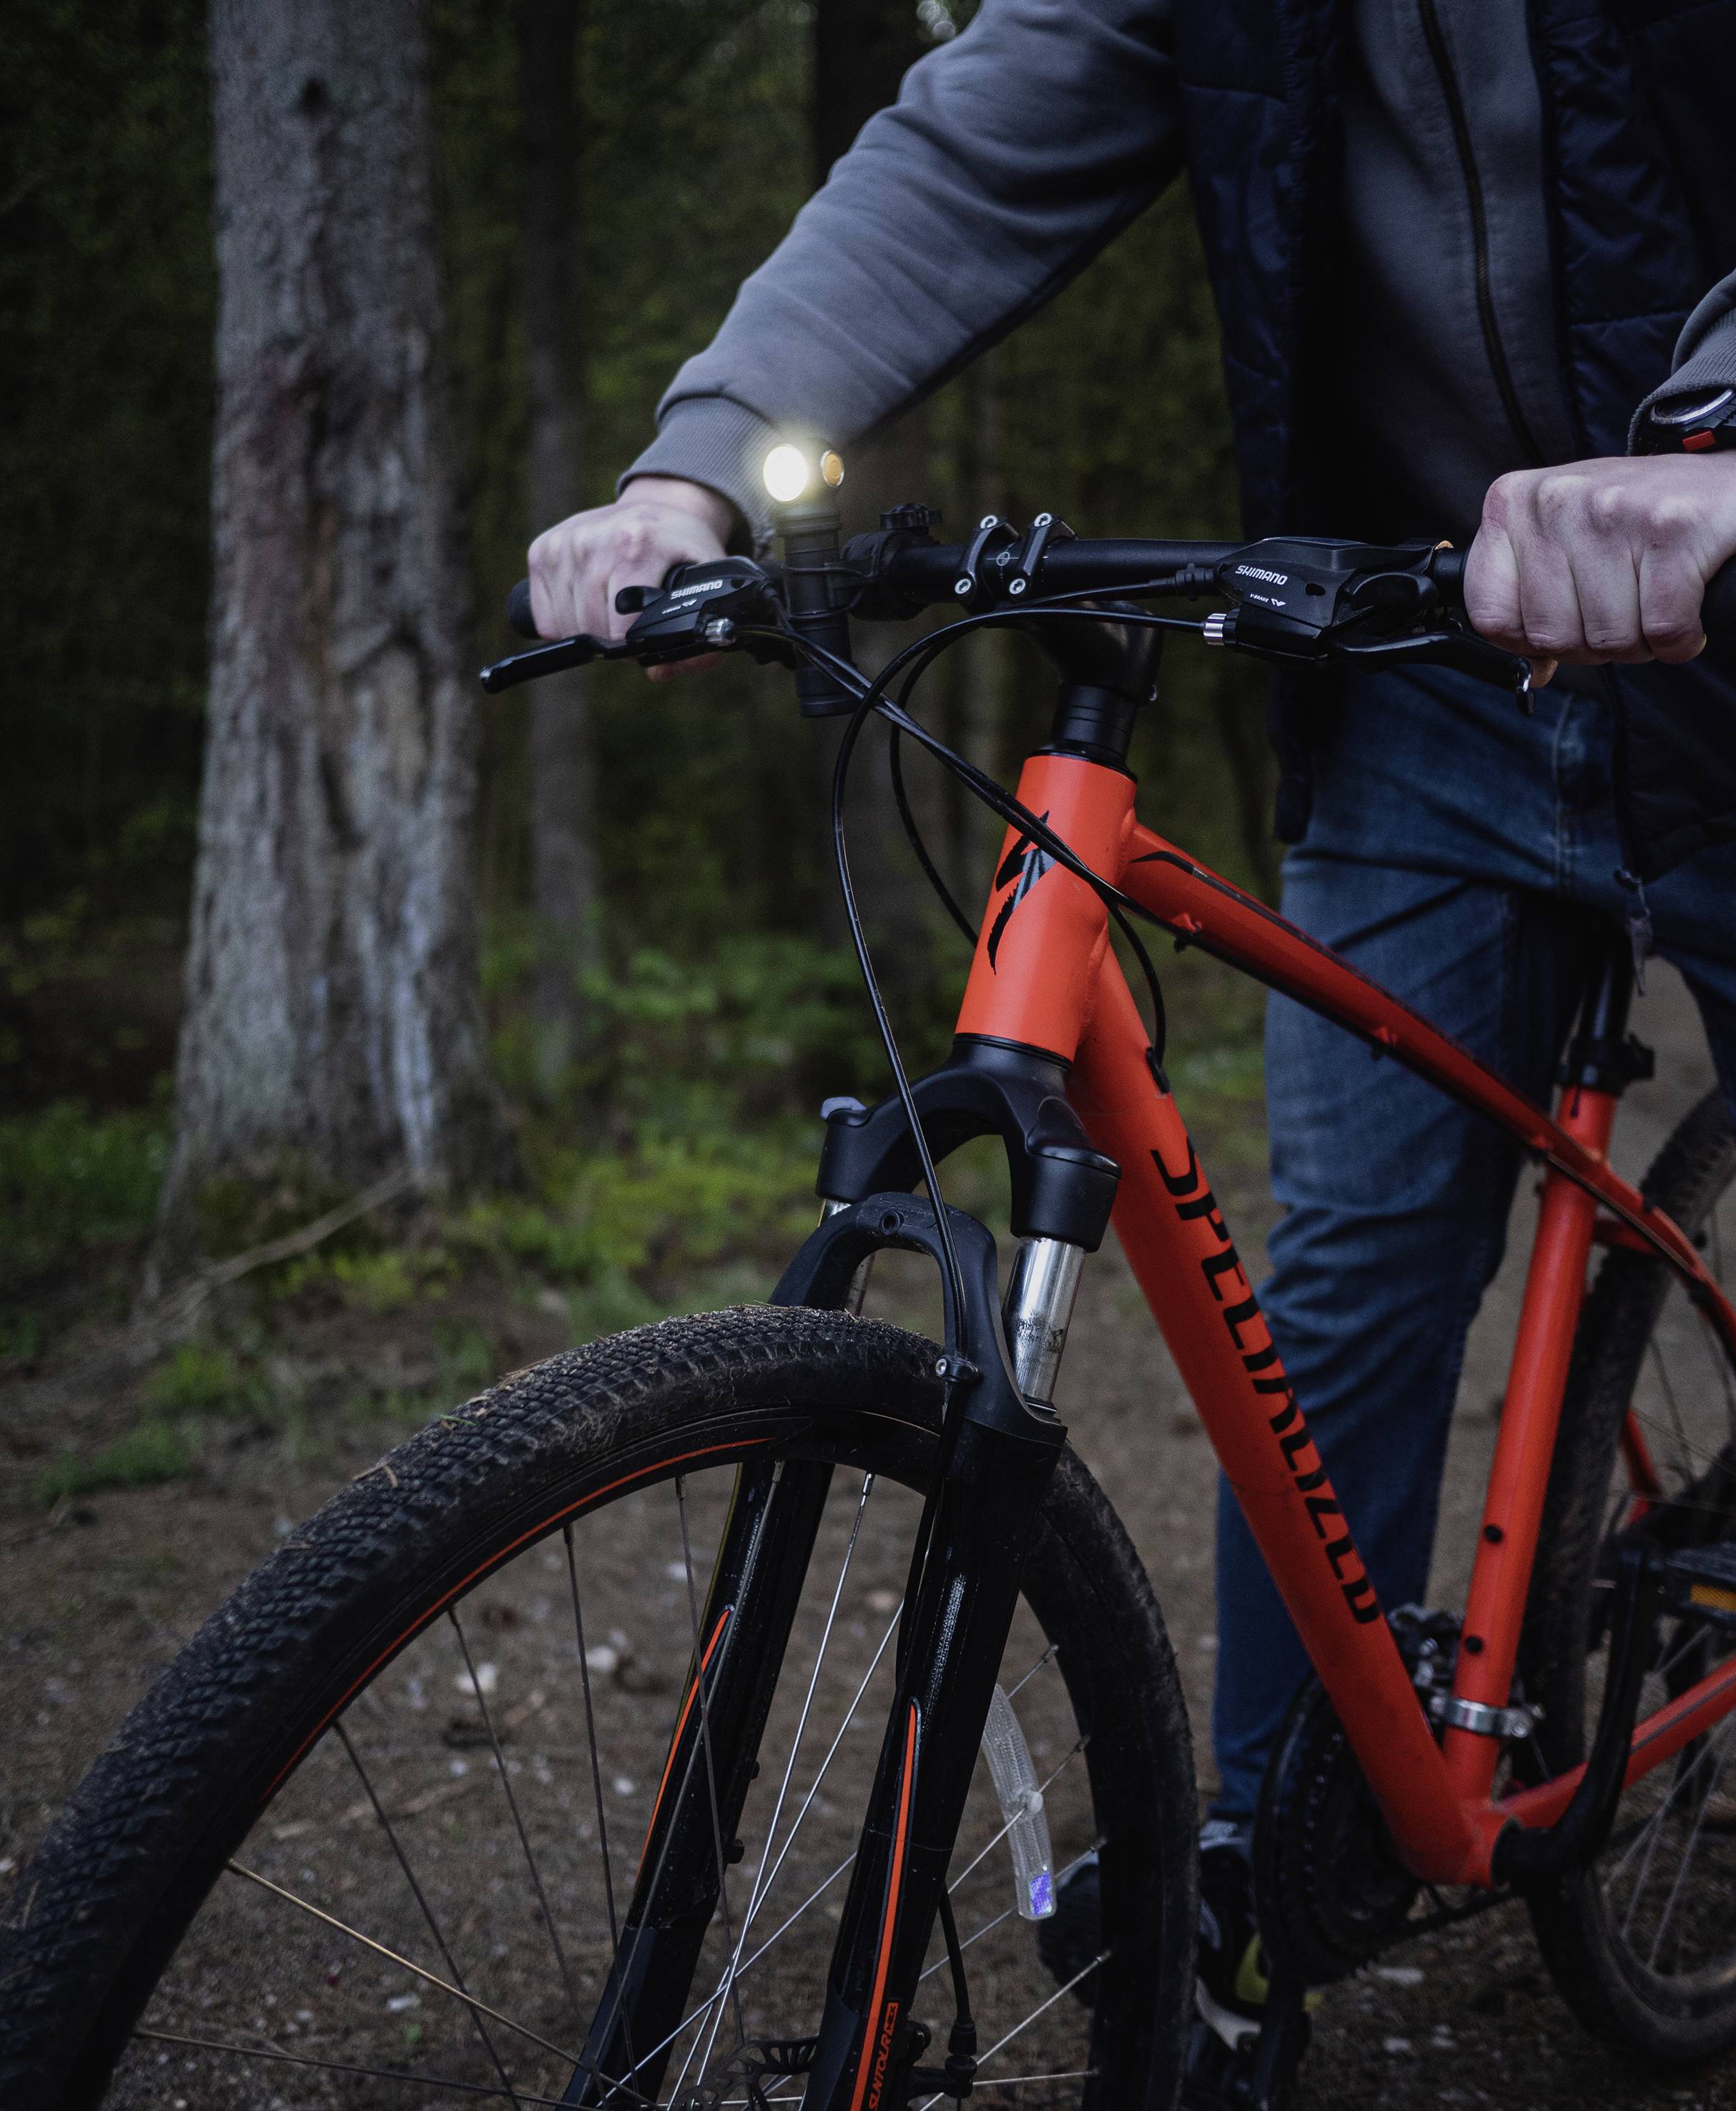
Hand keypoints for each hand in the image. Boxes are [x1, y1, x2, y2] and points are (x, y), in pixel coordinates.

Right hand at [527, 476, 736, 681]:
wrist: (660, 506)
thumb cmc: (682, 550)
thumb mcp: (706, 586)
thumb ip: (698, 641)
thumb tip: (657, 670)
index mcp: (638, 542)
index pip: (620, 625)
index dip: (632, 645)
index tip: (642, 638)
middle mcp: (595, 538)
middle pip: (590, 627)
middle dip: (611, 641)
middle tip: (628, 627)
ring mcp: (565, 542)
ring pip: (564, 625)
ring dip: (587, 632)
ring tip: (609, 614)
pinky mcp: (543, 549)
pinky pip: (544, 615)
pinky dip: (562, 622)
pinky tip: (585, 604)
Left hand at [1465, 452, 1735, 685]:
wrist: (1727, 484)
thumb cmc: (1641, 520)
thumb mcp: (1567, 544)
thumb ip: (1532, 601)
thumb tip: (1531, 671)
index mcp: (1515, 504)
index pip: (1489, 614)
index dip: (1528, 641)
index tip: (1563, 622)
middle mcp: (1556, 500)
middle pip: (1551, 636)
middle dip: (1593, 644)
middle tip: (1623, 611)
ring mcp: (1613, 509)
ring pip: (1608, 637)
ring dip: (1641, 642)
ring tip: (1655, 602)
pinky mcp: (1673, 527)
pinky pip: (1663, 629)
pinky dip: (1680, 640)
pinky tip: (1687, 610)